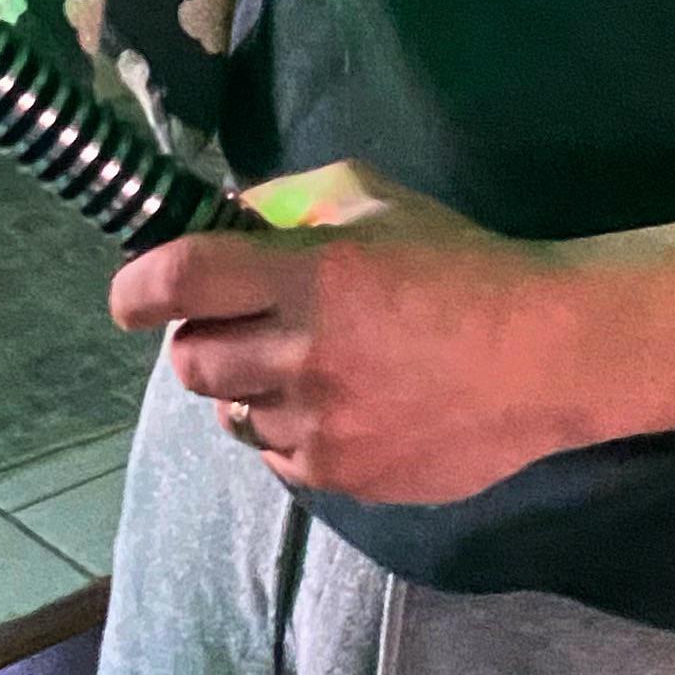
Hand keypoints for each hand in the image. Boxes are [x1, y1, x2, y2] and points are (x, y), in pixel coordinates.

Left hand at [109, 161, 572, 503]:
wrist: (545, 353)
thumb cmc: (458, 261)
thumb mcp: (373, 197)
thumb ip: (290, 201)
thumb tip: (225, 213)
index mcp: (307, 275)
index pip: (181, 279)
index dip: (137, 286)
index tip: (128, 295)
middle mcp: (303, 355)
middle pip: (190, 358)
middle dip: (199, 333)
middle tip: (239, 317)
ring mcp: (322, 426)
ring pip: (230, 411)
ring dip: (245, 383)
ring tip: (300, 360)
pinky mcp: (346, 477)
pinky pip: (276, 455)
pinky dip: (285, 427)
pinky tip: (333, 399)